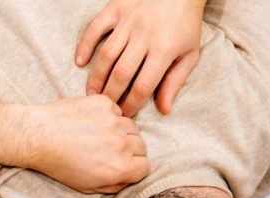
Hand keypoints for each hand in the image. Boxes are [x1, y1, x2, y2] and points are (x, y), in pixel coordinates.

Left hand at [0, 96, 148, 193]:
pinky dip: (110, 116)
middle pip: (141, 146)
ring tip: (101, 136)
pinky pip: (117, 110)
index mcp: (120, 167)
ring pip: (132, 127)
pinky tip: (92, 123)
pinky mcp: (104, 103)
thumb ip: (114, 185)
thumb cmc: (59, 165)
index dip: (134, 168)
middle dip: (130, 151)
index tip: (122, 165)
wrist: (38, 136)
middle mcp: (122, 144)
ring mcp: (114, 121)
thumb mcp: (88, 187)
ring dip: (122, 132)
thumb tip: (129, 178)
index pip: (145, 167)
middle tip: (109, 151)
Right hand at [75, 0, 204, 116]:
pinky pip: (95, 27)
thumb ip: (175, 82)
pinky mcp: (116, 7)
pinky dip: (85, 45)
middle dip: (111, 96)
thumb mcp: (189, 54)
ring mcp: (128, 21)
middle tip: (106, 109)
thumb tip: (164, 110)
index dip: (132, 104)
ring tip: (92, 94)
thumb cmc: (186, 24)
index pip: (143, 86)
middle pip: (121, 74)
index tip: (125, 115)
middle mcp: (144, 36)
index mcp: (164, 50)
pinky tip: (80, 62)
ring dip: (97, 77)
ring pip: (107, 55)